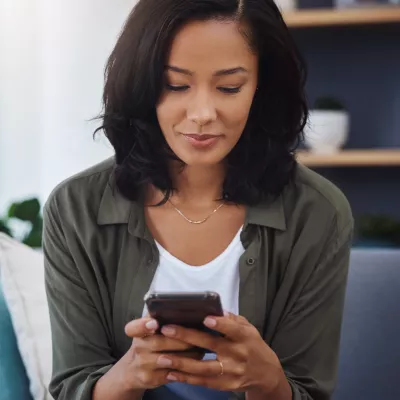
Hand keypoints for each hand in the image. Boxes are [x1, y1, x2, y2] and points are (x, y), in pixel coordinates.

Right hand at [123, 317, 202, 389]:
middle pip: (158, 343)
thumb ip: (160, 318)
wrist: (134, 370)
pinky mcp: (151, 378)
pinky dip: (185, 369)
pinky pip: (171, 374)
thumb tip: (182, 306)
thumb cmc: (149, 343)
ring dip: (186, 355)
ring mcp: (143, 364)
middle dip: (179, 340)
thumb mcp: (149, 330)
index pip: (133, 328)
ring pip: (168, 359)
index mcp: (138, 332)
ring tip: (201, 348)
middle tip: (196, 335)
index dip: (142, 325)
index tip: (154, 323)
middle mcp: (138, 347)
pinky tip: (196, 364)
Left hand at [159, 313, 284, 393]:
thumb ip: (232, 320)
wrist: (265, 373)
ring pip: (204, 368)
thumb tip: (215, 309)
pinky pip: (203, 382)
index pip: (232, 329)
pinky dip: (186, 379)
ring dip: (181, 363)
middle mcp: (238, 354)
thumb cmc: (252, 344)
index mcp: (244, 336)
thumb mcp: (248, 328)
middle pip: (211, 345)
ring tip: (163, 357)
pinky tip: (171, 374)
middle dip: (187, 337)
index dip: (220, 324)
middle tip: (167, 330)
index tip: (205, 318)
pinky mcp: (225, 385)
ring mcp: (231, 371)